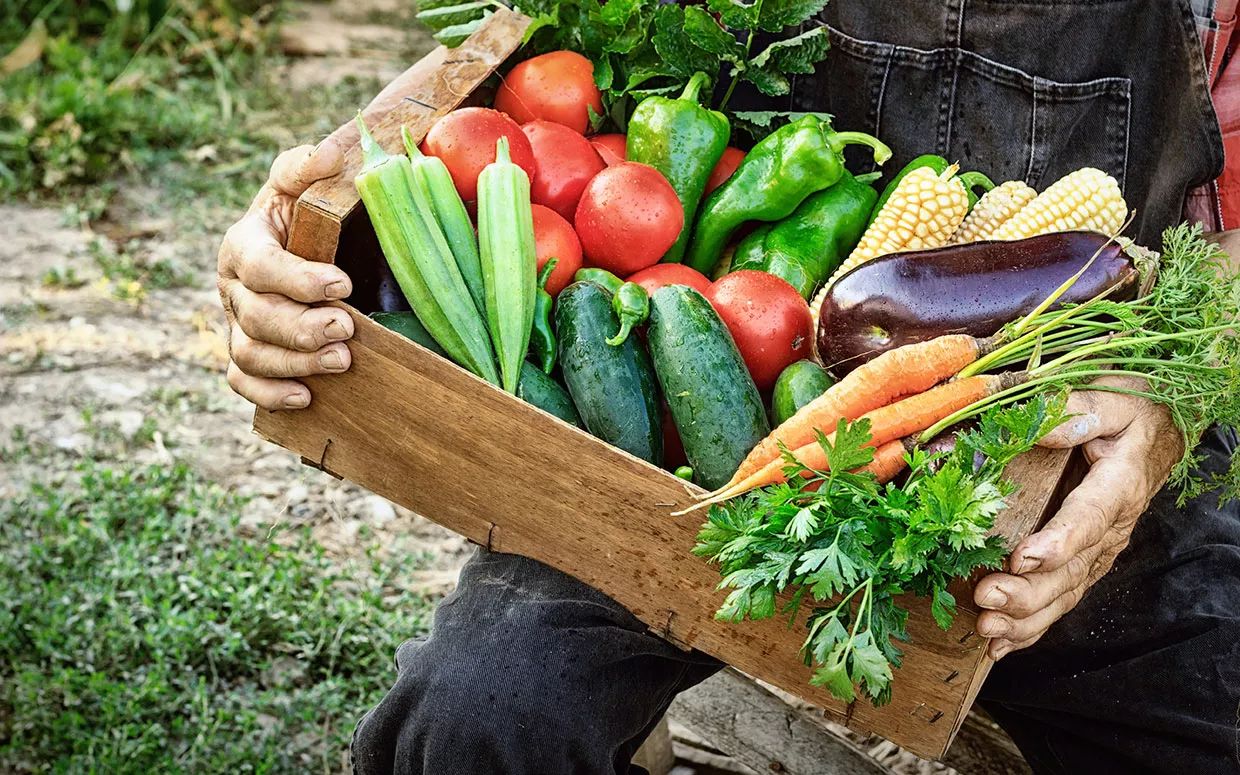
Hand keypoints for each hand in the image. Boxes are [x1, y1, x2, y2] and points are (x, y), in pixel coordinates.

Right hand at [217, 140, 353, 409]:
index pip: (260, 267)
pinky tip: (307, 397)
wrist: (303, 246)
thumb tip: (326, 154)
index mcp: (243, 245)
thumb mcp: (302, 184)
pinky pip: (244, 382)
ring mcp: (237, 325)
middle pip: (256, 318)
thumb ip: (306, 166)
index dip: (298, 280)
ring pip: (251, 354)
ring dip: (295, 362)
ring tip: (341, 361)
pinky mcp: (247, 355)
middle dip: (302, 327)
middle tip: (347, 329)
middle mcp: (234, 289)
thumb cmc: (305, 213)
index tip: (343, 284)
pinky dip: (270, 394)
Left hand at [973, 376, 1181, 659]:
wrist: (1159, 428)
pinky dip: (1033, 626)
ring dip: (1027, 617)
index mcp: (1118, 485)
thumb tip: (1049, 422)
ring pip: (1066, 593)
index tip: (1023, 558)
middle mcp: (1112, 527)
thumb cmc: (1132, 408)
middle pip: (1073, 569)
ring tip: (988, 628)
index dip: (1059, 541)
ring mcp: (1099, 550)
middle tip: (986, 597)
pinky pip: (1062, 600)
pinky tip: (1001, 644)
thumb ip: (1083, 407)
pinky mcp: (1085, 562)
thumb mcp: (1115, 395)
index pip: (1089, 517)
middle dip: (1029, 591)